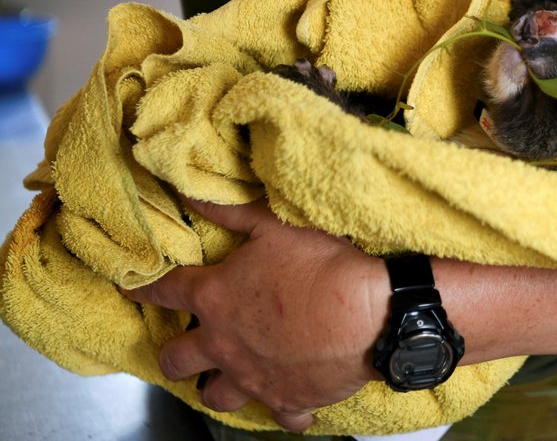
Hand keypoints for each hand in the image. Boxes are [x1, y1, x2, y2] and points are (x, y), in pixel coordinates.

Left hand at [124, 198, 387, 431]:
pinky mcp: (288, 399)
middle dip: (175, 353)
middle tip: (185, 344)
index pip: (167, 291)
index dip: (146, 288)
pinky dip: (284, 410)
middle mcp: (225, 344)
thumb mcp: (274, 226)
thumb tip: (189, 191)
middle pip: (177, 360)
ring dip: (217, 387)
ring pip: (215, 397)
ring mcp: (254, 377)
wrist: (370, 313)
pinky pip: (280, 418)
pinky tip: (290, 398)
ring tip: (226, 375)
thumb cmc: (322, 266)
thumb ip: (229, 212)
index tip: (134, 289)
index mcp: (216, 299)